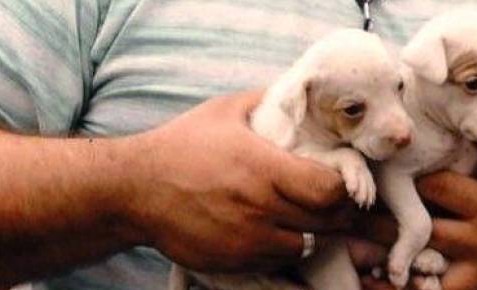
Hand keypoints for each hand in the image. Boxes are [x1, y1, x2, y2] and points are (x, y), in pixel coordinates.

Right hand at [120, 92, 349, 271]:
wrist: (134, 188)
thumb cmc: (181, 145)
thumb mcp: (226, 111)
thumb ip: (268, 101)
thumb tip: (299, 92)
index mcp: (264, 169)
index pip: (330, 191)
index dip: (342, 188)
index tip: (337, 179)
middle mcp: (260, 208)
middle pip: (326, 222)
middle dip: (335, 212)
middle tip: (328, 200)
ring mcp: (247, 240)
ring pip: (305, 246)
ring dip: (310, 232)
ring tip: (300, 215)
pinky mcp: (233, 261)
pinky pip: (276, 261)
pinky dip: (282, 247)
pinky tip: (273, 229)